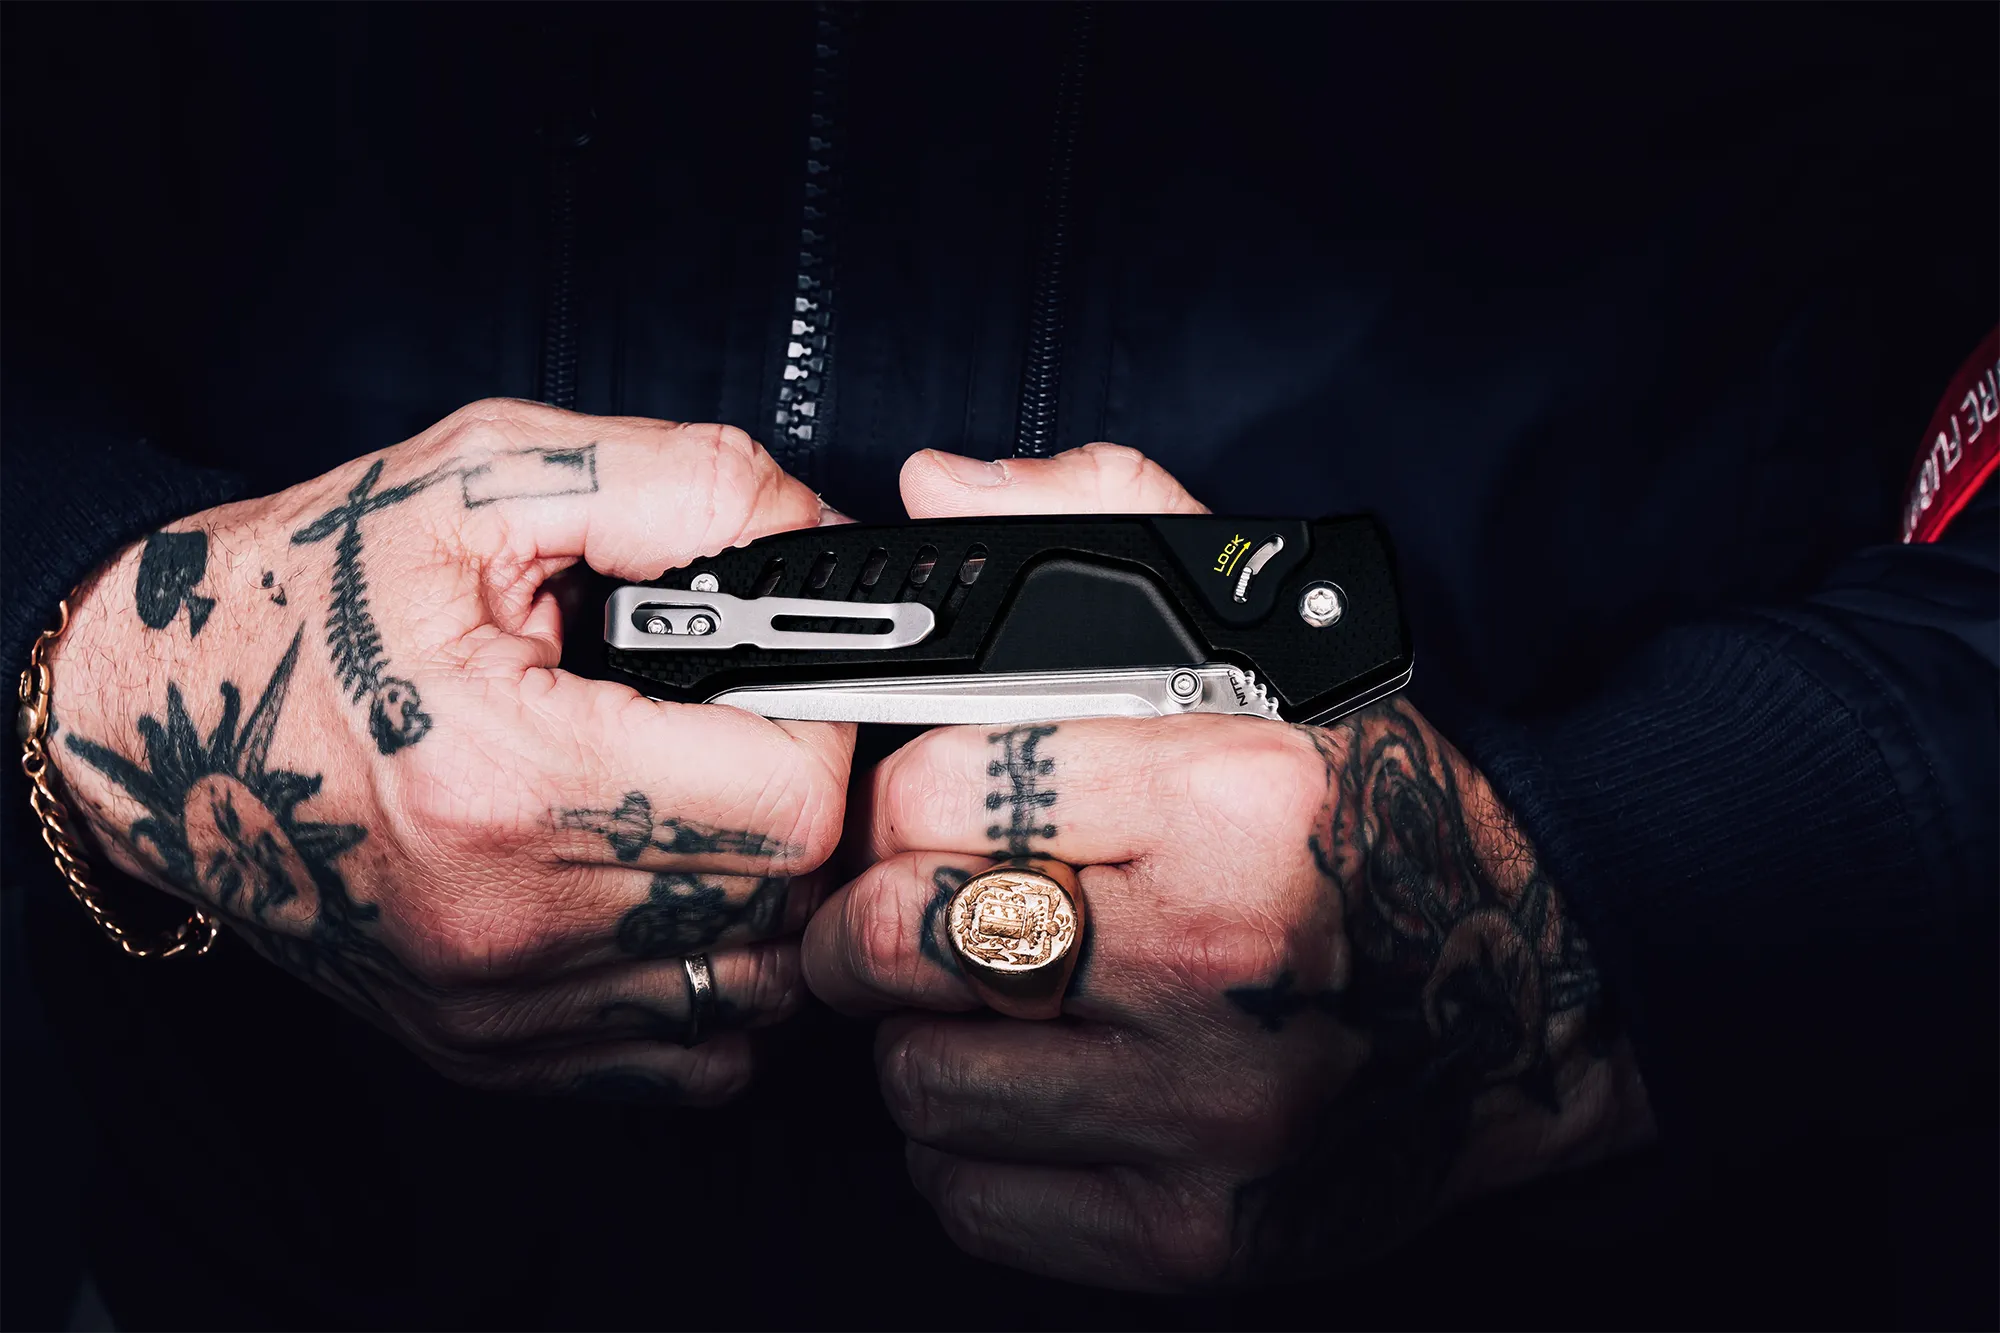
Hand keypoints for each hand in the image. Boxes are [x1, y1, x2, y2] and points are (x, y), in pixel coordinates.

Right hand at [49, 399, 848, 1103]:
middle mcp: (499, 917)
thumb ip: (684, 487)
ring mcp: (490, 1004)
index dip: (823, 728)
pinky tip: (674, 898)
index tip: (794, 683)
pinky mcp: (484, 1051)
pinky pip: (687, 1064)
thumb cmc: (317, 590)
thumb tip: (824, 538)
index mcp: (504, 774)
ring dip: (769, 901)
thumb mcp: (488, 478)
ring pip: (750, 990)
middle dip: (801, 802)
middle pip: (780, 900)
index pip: (786, 804)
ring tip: (712, 806)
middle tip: (751, 728)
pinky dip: (714, 986)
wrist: (162, 714)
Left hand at [803, 445, 1654, 1286]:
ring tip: (998, 1009)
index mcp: (1226, 794)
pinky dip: (971, 1154)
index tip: (937, 817)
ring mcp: (1208, 1114)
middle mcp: (1218, 957)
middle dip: (870, 925)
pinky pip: (971, 1202)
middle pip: (895, 942)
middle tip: (913, 917)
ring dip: (923, 1042)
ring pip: (916, 1083)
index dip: (903, 801)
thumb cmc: (1373, 816)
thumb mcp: (1272, 635)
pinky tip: (1041, 1099)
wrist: (1532, 996)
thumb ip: (1105, 528)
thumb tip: (936, 488)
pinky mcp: (1198, 1235)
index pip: (928, 790)